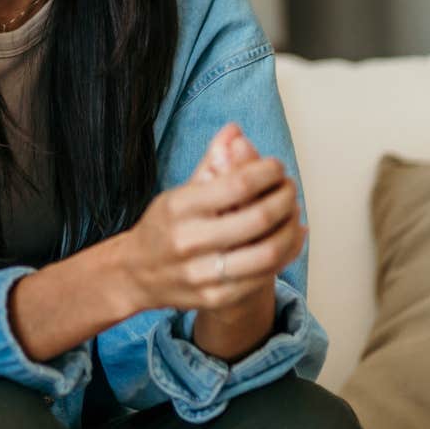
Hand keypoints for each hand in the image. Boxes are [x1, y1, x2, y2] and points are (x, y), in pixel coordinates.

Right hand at [110, 125, 305, 313]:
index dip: (267, 172)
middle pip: (257, 219)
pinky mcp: (215, 298)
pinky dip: (286, 253)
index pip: (237, 184)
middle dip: (284, 199)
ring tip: (293, 213)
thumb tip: (235, 130)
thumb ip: (211, 163)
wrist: (136, 275)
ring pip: (266, 252)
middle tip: (289, 189)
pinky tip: (291, 237)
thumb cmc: (163, 227)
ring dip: (290, 229)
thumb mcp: (179, 191)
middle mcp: (188, 241)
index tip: (276, 167)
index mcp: (179, 207)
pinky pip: (264, 276)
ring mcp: (202, 274)